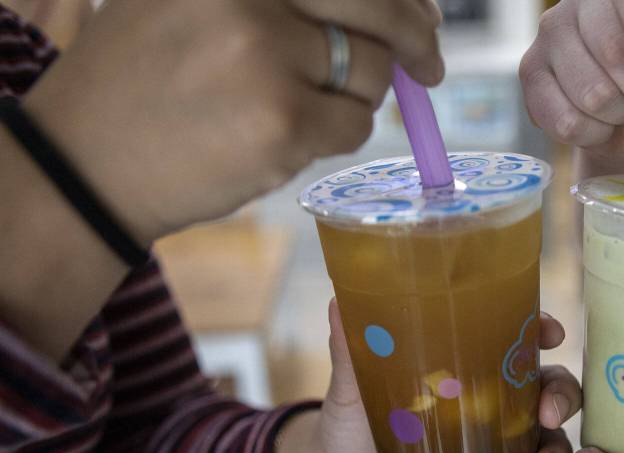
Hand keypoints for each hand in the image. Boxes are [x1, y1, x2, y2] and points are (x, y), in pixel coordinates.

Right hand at [20, 0, 443, 241]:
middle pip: (377, 7)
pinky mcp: (284, 120)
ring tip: (296, 108)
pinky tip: (285, 139)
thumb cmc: (147, 80)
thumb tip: (401, 9)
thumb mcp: (199, 3)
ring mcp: (267, 53)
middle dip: (417, 38)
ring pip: (371, 73)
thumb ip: (287, 2)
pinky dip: (336, 136)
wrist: (87, 161)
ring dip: (356, 96)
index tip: (422, 12)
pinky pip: (354, 125)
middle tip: (432, 65)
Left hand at [279, 300, 581, 452]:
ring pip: (550, 429)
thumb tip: (339, 302)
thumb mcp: (351, 384)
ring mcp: (497, 435)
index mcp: (465, 359)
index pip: (516, 333)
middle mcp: (491, 392)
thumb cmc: (350, 421)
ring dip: (558, 444)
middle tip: (548, 410)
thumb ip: (350, 348)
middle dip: (561, 392)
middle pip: (547, 380)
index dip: (542, 328)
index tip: (551, 333)